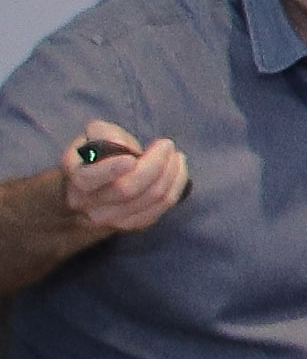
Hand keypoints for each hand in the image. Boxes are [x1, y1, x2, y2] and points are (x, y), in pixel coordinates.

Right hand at [57, 128, 185, 236]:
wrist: (90, 191)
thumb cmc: (96, 157)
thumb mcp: (92, 137)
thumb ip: (103, 133)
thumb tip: (121, 144)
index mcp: (76, 179)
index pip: (89, 179)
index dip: (110, 170)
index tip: (130, 159)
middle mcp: (89, 204)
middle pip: (127, 189)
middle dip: (154, 164)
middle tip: (166, 145)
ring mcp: (111, 219)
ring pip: (150, 198)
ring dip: (171, 173)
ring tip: (175, 155)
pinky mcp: (132, 224)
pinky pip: (161, 207)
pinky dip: (176, 186)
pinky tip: (178, 170)